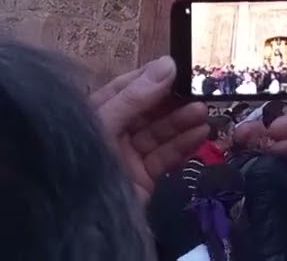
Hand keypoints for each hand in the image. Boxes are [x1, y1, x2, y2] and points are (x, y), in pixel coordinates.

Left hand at [91, 57, 208, 200]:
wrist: (83, 221)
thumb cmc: (83, 164)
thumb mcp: (104, 124)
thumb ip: (135, 97)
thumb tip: (168, 64)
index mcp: (94, 116)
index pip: (124, 89)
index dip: (150, 77)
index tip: (178, 67)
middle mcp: (111, 132)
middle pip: (147, 110)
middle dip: (173, 101)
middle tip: (198, 90)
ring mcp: (128, 155)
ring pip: (160, 132)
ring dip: (183, 121)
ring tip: (203, 111)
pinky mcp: (143, 176)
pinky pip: (166, 155)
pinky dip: (184, 144)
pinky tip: (200, 133)